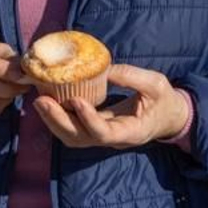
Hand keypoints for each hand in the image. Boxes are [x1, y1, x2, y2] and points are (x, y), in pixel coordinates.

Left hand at [34, 64, 189, 149]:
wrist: (167, 117)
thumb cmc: (164, 101)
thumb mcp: (156, 84)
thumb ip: (133, 77)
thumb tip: (106, 68)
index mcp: (131, 132)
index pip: (105, 133)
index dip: (88, 119)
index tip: (76, 100)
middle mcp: (113, 139)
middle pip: (80, 139)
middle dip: (59, 122)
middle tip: (42, 100)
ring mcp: (102, 137)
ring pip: (72, 138)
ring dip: (54, 121)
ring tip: (40, 101)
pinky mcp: (95, 129)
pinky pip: (73, 129)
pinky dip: (58, 118)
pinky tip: (49, 100)